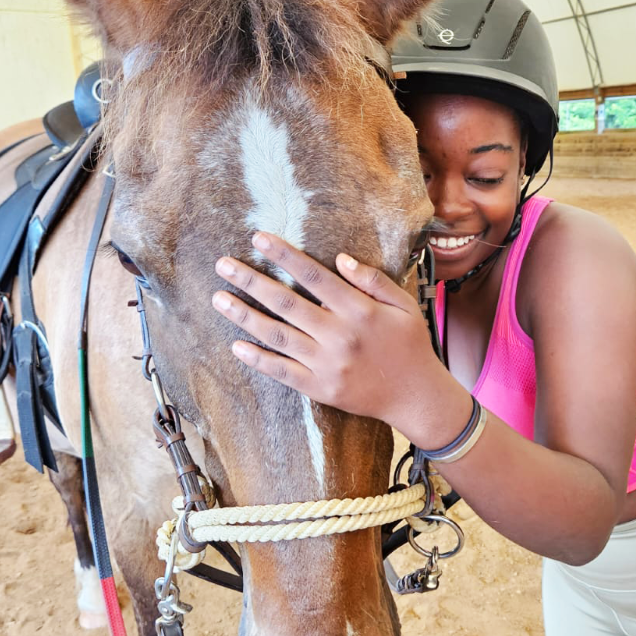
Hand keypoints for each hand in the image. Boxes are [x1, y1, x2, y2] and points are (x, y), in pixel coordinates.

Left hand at [212, 232, 462, 435]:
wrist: (416, 396)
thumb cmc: (411, 346)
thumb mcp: (404, 306)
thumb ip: (374, 280)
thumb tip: (340, 259)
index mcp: (359, 310)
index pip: (314, 276)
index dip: (284, 255)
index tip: (258, 239)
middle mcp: (340, 335)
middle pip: (286, 303)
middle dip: (251, 281)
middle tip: (223, 265)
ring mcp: (328, 364)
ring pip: (278, 336)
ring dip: (245, 316)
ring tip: (219, 298)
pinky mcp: (320, 388)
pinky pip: (282, 372)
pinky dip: (258, 359)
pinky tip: (236, 344)